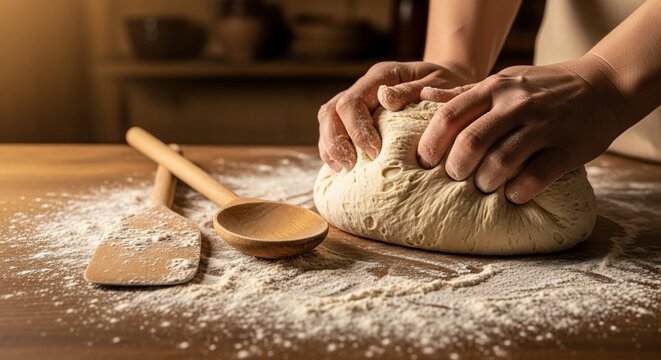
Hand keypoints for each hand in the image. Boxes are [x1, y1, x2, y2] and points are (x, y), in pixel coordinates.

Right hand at [318, 61, 474, 171]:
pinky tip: (342, 169)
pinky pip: (333, 131)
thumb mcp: (439, 85)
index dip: (357, 129)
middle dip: (336, 141)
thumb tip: (386, 98)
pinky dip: (333, 150)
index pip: (352, 102)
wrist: (449, 84)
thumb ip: (412, 91)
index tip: (374, 152)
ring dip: (330, 147)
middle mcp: (363, 87)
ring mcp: (357, 101)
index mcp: (380, 75)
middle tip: (351, 166)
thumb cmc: (447, 86)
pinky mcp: (356, 118)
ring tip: (343, 170)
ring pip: (327, 120)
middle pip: (331, 111)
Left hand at [417, 55, 627, 203]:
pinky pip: (535, 177)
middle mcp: (517, 105)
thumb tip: (424, 95)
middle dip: (455, 168)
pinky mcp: (568, 149)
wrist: (604, 85)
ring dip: (485, 182)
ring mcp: (544, 126)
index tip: (424, 162)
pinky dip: (518, 192)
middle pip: (471, 142)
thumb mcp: (504, 81)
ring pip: (500, 162)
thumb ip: (466, 93)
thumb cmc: (542, 88)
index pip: (450, 116)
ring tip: (484, 187)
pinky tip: (513, 195)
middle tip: (455, 178)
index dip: (430, 143)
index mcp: (495, 88)